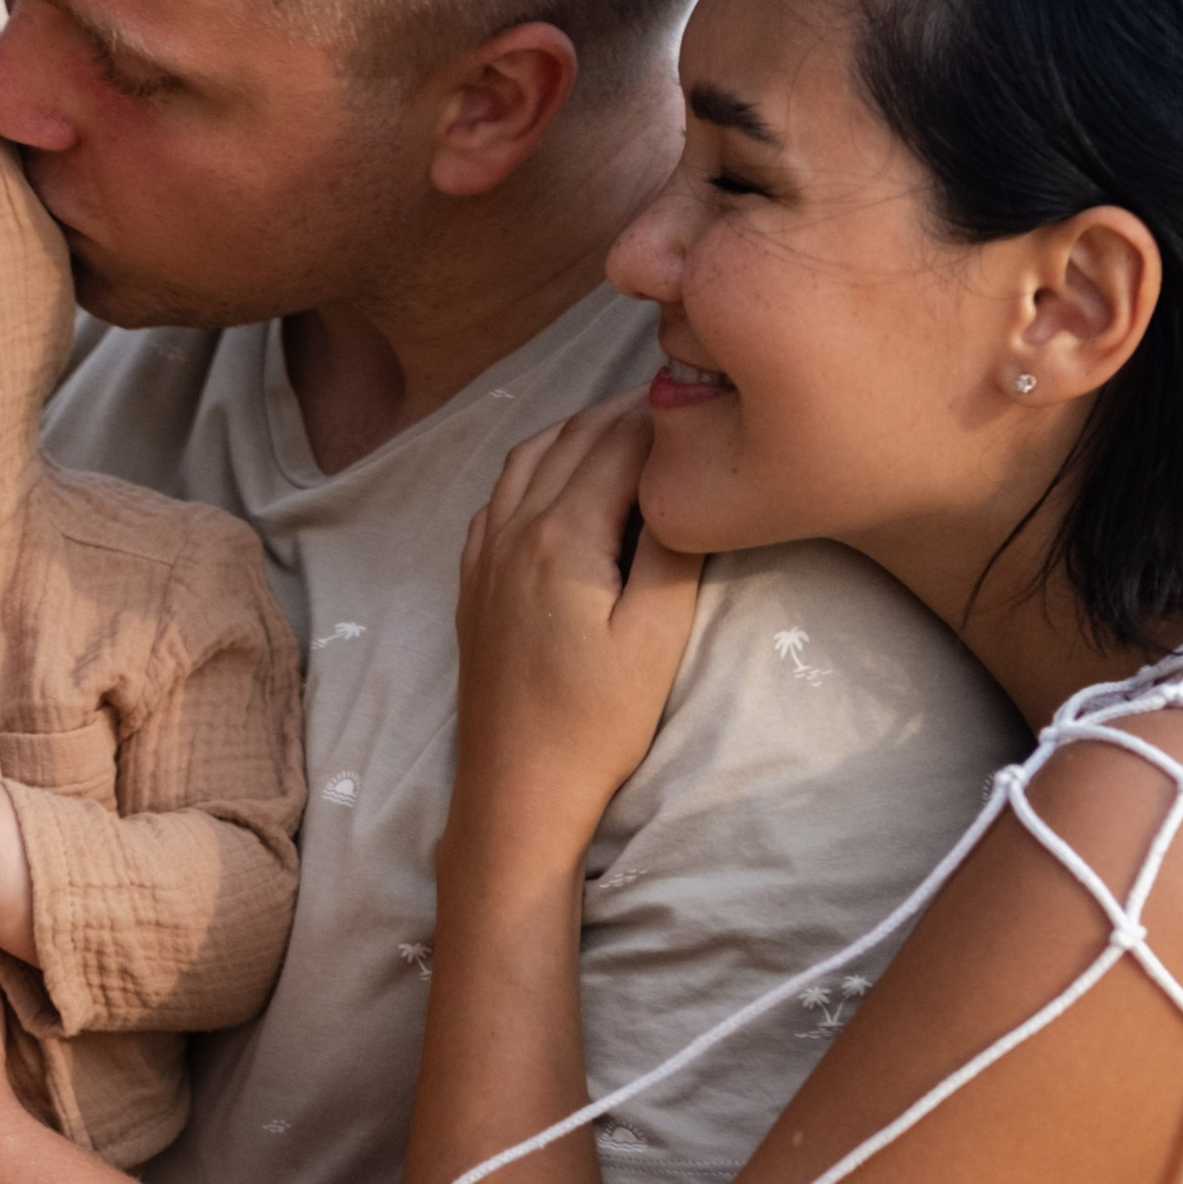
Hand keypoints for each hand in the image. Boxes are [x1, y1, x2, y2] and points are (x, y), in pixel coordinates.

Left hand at [452, 399, 703, 862]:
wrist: (517, 790)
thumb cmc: (595, 723)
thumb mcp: (657, 635)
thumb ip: (671, 545)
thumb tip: (684, 475)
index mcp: (559, 534)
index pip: (619, 441)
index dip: (666, 412)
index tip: (709, 393)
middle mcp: (511, 529)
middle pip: (574, 437)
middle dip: (627, 410)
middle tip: (681, 397)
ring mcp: (483, 554)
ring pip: (530, 456)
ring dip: (580, 430)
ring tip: (631, 424)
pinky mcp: (473, 581)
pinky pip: (501, 493)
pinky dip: (538, 464)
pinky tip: (564, 475)